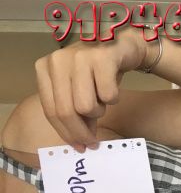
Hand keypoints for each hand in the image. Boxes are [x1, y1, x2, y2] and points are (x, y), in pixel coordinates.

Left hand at [33, 28, 149, 151]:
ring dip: (100, 110)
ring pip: (86, 106)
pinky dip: (114, 98)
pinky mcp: (102, 58)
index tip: (79, 146)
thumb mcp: (80, 90)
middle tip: (94, 142)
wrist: (123, 45)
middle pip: (66, 111)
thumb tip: (80, 141)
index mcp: (45, 68)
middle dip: (82, 132)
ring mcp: (79, 57)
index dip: (66, 133)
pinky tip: (114, 87)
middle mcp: (57, 60)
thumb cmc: (99, 71)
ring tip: (104, 100)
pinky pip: (108, 95)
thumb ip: (76, 112)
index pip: (51, 110)